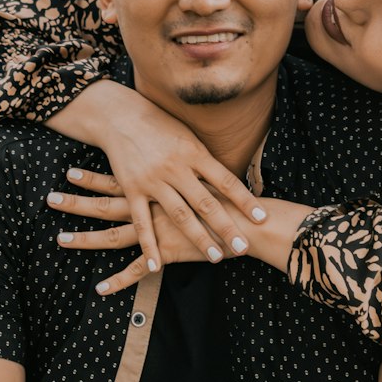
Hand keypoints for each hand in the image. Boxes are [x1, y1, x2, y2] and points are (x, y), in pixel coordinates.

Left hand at [49, 172, 237, 294]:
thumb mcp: (201, 175)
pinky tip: (99, 288)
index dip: (93, 178)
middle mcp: (152, 208)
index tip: (69, 172)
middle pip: (107, 206)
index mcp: (157, 188)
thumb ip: (181, 173)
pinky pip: (137, 269)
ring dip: (86, 239)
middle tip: (50, 199)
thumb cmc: (227, 198)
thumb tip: (170, 165)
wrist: (245, 221)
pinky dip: (118, 281)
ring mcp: (157, 231)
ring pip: (114, 236)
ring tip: (59, 239)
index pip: (117, 181)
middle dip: (77, 203)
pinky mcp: (167, 253)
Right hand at [71, 92, 266, 271]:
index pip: (226, 180)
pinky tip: (158, 265)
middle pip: (207, 203)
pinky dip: (149, 245)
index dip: (245, 200)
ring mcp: (153, 180)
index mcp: (194, 153)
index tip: (262, 218)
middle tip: (244, 247)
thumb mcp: (187, 137)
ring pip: (180, 215)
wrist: (119, 116)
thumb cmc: (159, 125)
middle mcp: (176, 168)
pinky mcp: (132, 189)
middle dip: (227, 227)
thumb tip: (228, 182)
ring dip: (199, 239)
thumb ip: (204, 161)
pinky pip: (142, 222)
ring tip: (216, 258)